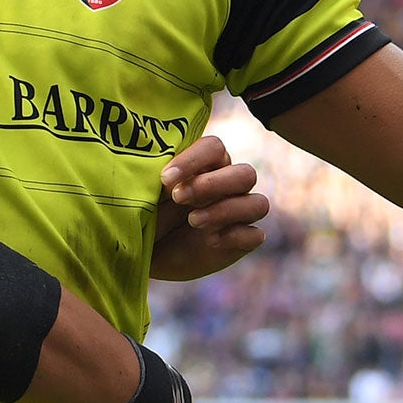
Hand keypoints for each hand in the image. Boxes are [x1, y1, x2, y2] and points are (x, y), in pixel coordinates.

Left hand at [151, 135, 267, 280]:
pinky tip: (210, 241)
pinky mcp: (241, 242)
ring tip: (193, 220)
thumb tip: (160, 176)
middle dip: (211, 185)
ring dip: (225, 210)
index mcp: (206, 165)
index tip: (165, 179)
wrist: (146, 254)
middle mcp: (227, 186)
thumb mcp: (144, 195)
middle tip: (178, 198)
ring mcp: (237, 215)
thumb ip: (153, 179)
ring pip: (258, 203)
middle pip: (245, 174)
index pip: (215, 148)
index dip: (194, 159)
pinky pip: (255, 235)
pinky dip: (235, 236)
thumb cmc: (145, 215)